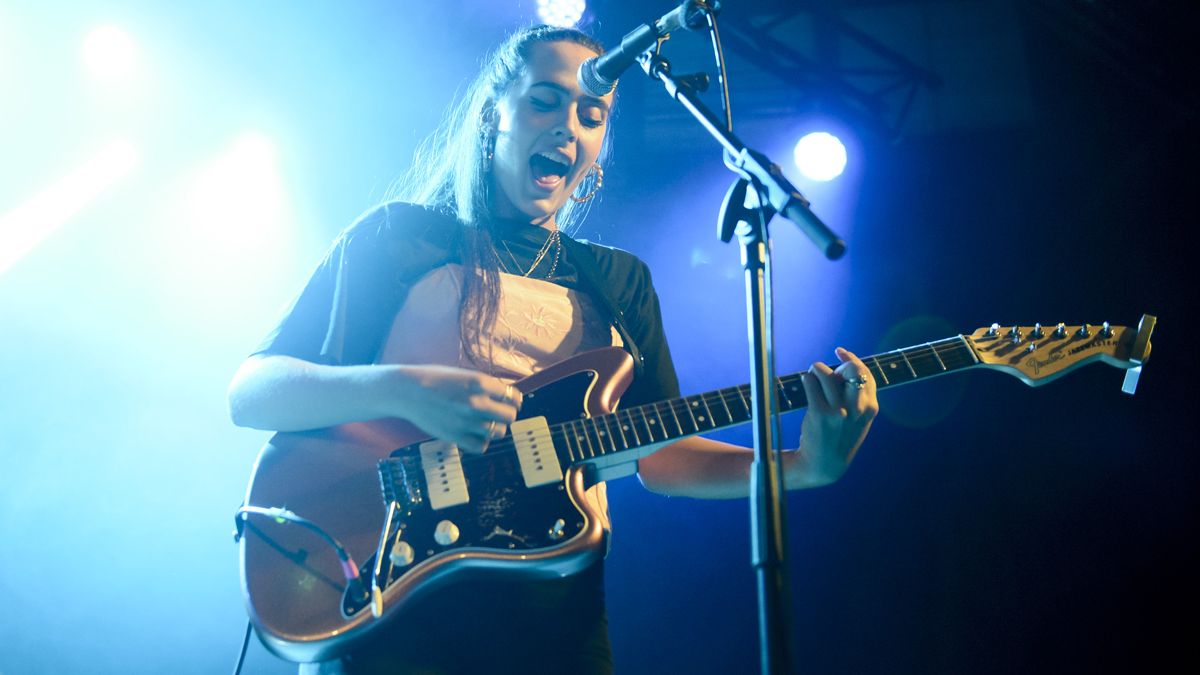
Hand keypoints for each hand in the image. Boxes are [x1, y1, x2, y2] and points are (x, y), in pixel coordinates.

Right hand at [383, 365, 522, 453]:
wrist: (407, 391)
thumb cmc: (434, 379)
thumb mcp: (464, 374)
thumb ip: (485, 384)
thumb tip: (505, 392)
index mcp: (481, 383)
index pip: (513, 396)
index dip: (513, 400)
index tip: (508, 401)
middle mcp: (477, 403)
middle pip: (510, 416)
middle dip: (506, 414)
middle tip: (498, 413)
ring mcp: (467, 421)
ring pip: (499, 432)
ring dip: (495, 428)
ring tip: (485, 424)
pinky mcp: (456, 436)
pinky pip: (482, 446)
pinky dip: (482, 442)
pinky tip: (474, 434)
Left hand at [795, 347, 878, 485]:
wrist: (824, 464)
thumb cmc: (839, 437)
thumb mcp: (857, 420)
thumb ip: (858, 397)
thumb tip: (844, 364)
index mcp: (870, 409)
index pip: (866, 374)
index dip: (852, 358)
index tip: (840, 352)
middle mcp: (857, 409)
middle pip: (852, 369)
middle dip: (838, 364)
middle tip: (827, 371)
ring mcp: (839, 412)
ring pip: (827, 373)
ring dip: (817, 369)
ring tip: (812, 375)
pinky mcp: (820, 414)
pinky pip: (811, 383)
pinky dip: (807, 379)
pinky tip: (806, 383)